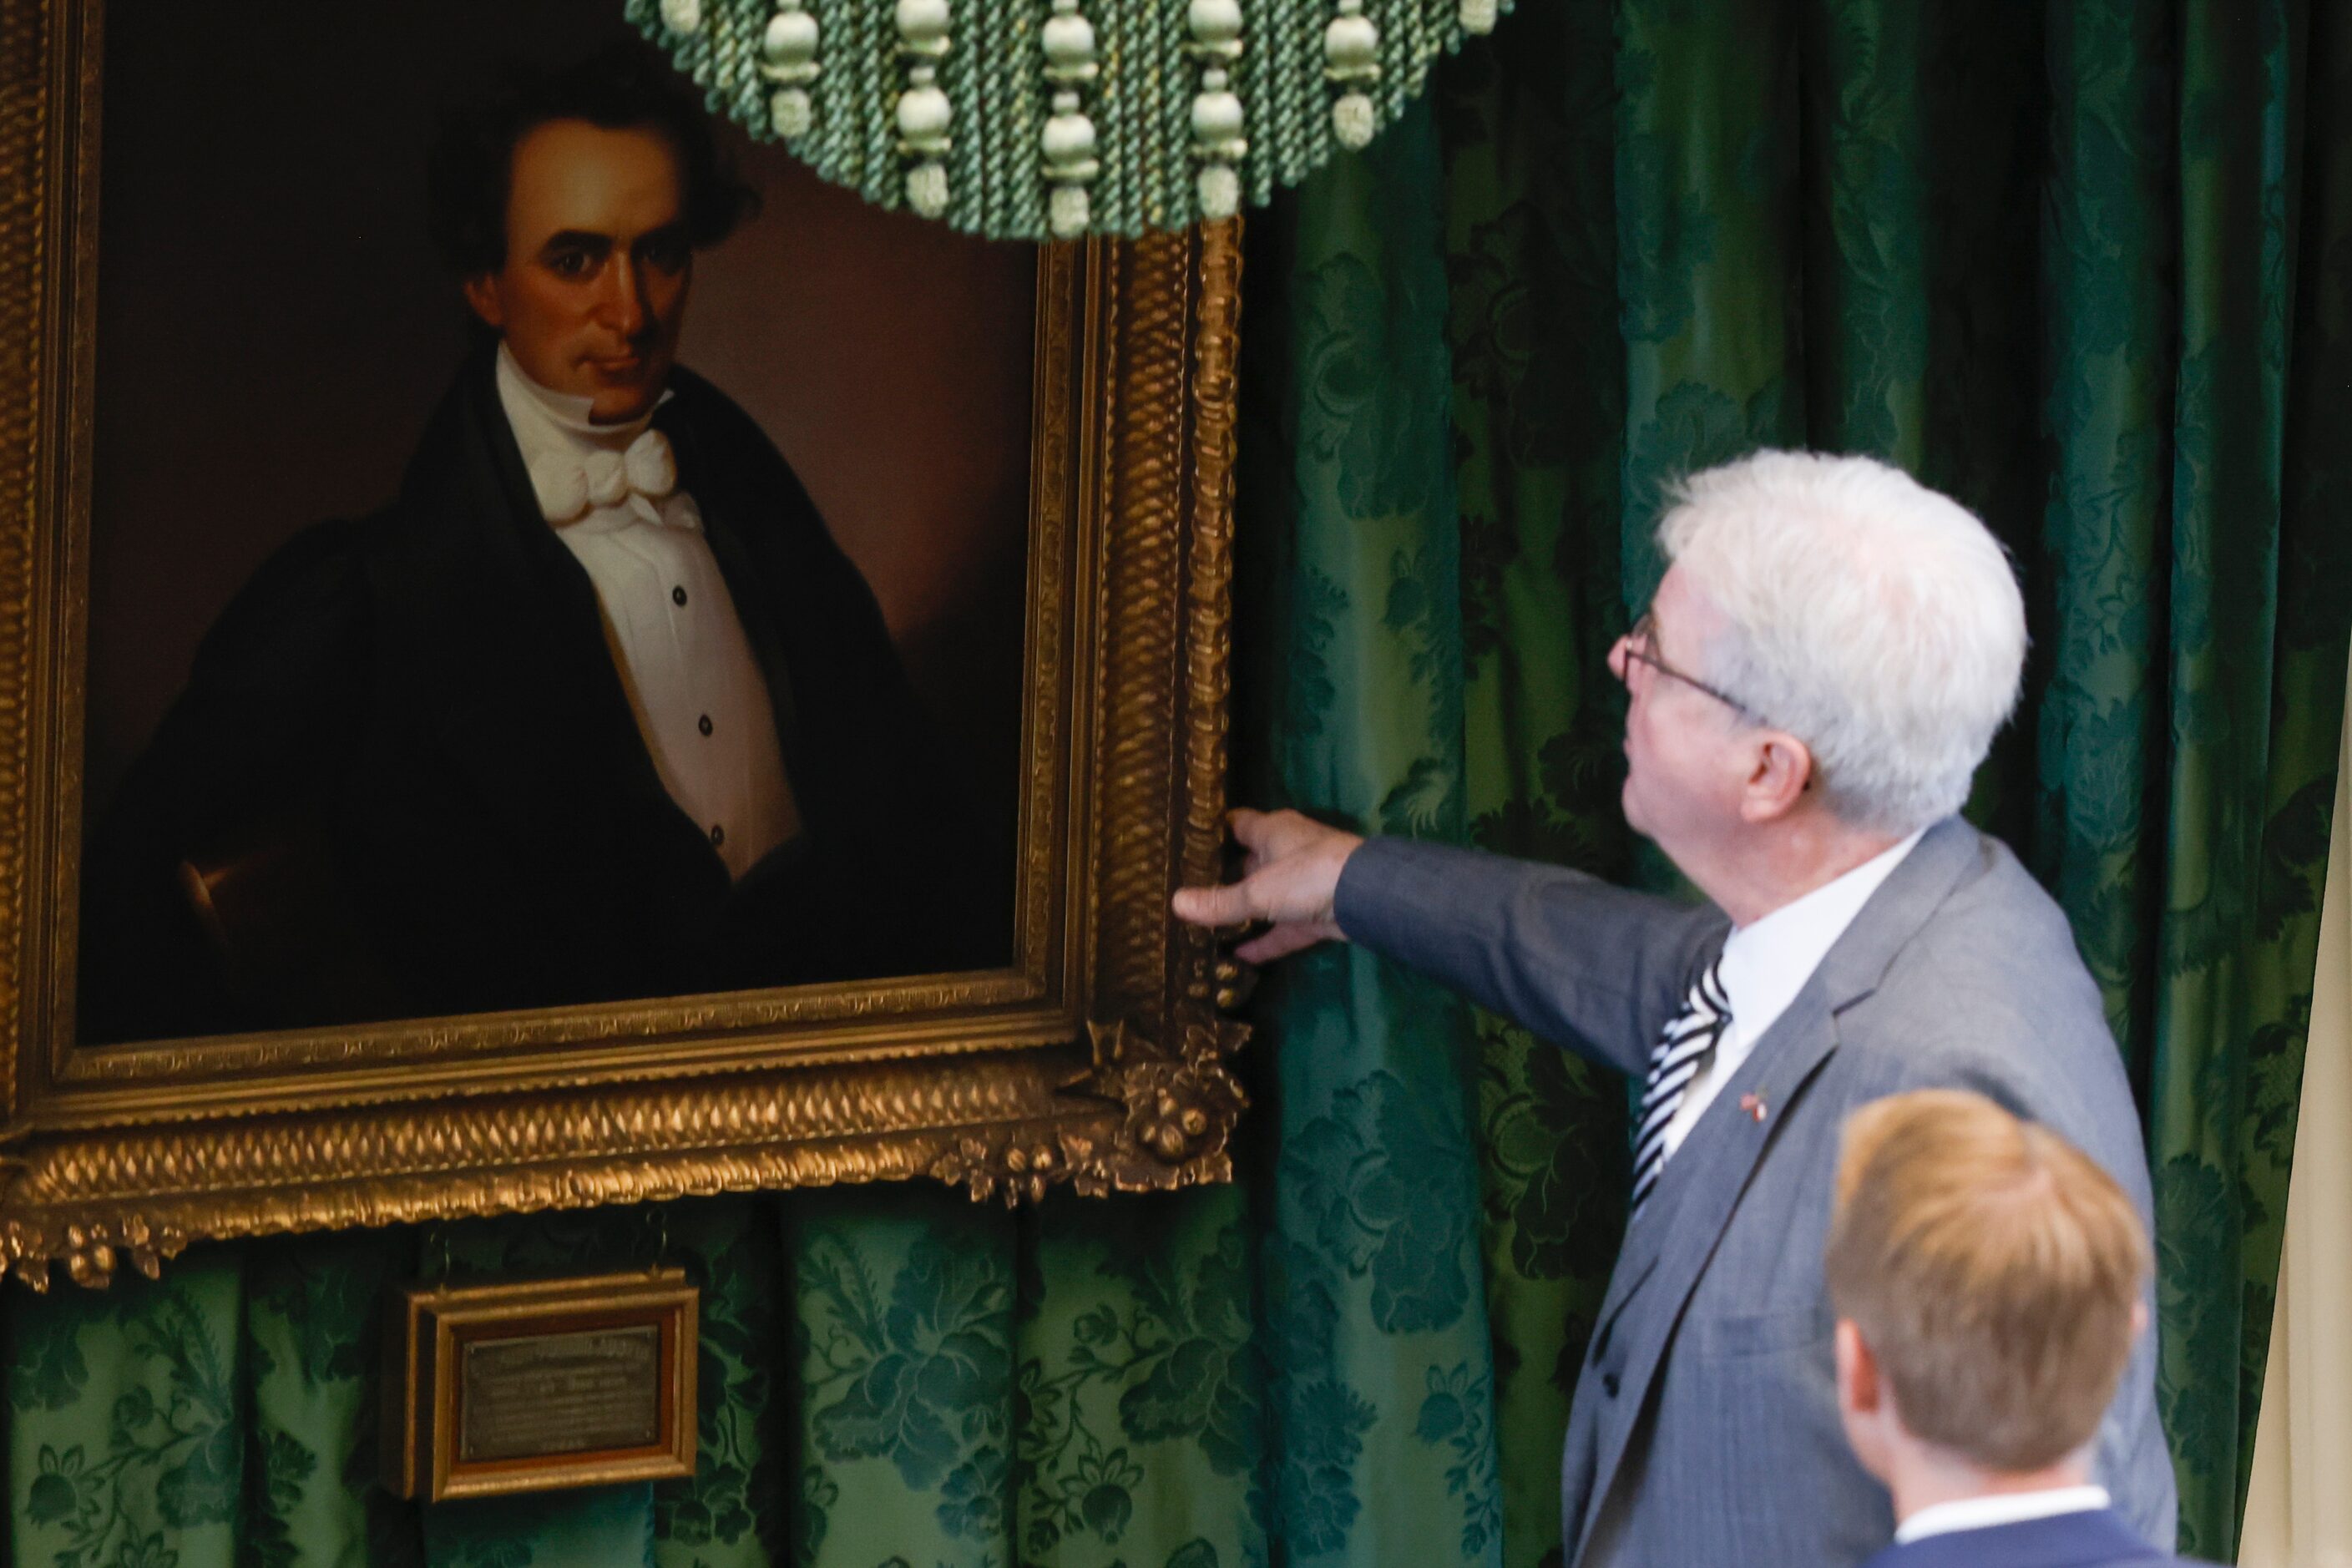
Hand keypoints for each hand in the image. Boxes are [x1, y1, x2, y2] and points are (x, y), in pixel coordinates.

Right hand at [1171, 808, 1362, 962]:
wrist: (1366, 898)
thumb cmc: (1306, 876)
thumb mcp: (1256, 891)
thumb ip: (1218, 901)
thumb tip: (1176, 904)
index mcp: (1273, 830)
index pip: (1236, 824)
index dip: (1212, 833)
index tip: (1185, 846)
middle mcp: (1287, 852)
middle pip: (1249, 862)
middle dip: (1223, 877)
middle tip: (1188, 893)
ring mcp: (1304, 884)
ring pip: (1267, 897)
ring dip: (1244, 912)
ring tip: (1207, 927)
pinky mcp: (1316, 914)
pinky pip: (1283, 929)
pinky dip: (1264, 941)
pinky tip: (1237, 957)